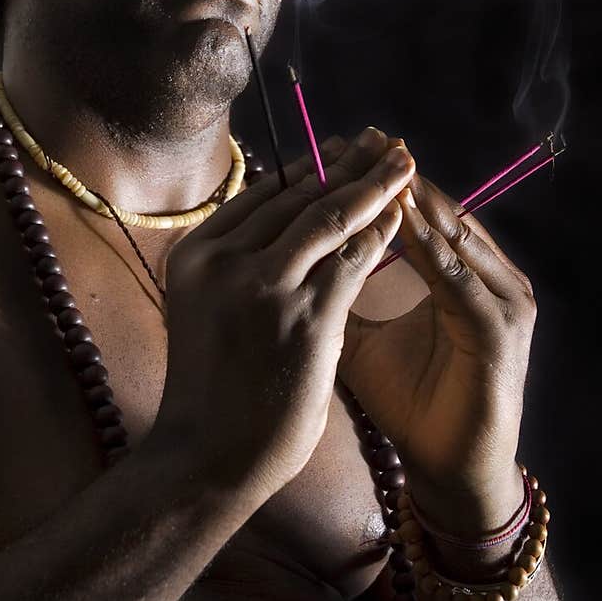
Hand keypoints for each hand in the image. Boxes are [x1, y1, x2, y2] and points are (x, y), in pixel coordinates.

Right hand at [158, 128, 415, 506]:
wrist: (205, 459)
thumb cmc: (211, 389)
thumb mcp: (207, 309)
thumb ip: (239, 267)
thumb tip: (287, 226)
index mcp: (195, 252)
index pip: (263, 192)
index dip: (311, 165)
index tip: (343, 148)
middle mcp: (224, 259)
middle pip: (299, 194)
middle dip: (349, 163)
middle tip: (385, 141)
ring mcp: (264, 286)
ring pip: (332, 215)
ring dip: (376, 183)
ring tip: (405, 161)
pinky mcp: (306, 317)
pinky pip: (355, 258)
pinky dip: (384, 230)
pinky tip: (406, 214)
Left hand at [338, 140, 535, 531]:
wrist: (452, 472)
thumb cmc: (410, 405)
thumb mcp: (360, 340)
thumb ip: (336, 293)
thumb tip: (282, 255)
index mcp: (461, 275)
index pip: (422, 214)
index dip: (380, 183)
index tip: (341, 150)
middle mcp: (490, 277)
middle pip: (443, 212)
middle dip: (400, 178)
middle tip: (367, 138)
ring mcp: (504, 301)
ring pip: (456, 236)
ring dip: (419, 202)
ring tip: (380, 169)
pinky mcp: (504, 332)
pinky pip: (462, 282)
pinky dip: (432, 251)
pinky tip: (401, 225)